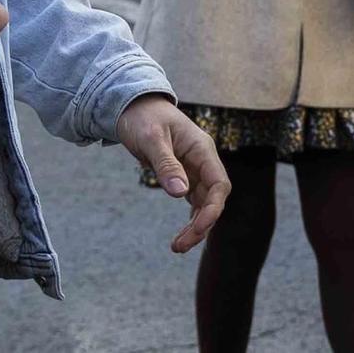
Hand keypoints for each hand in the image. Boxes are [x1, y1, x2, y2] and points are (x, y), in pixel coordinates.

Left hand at [115, 95, 230, 253]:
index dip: (212, 209)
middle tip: (179, 247)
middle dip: (202, 225)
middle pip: (213, 199)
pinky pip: (193, 200)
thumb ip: (166, 165)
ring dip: (196, 225)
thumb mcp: (151, 138)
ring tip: (177, 247)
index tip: (196, 228)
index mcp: (202, 149)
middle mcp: (203, 160)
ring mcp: (195, 168)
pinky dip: (191, 217)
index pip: (219, 184)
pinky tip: (182, 235)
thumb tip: (180, 194)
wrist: (134, 105)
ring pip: (204, 203)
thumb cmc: (143, 117)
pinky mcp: (184, 174)